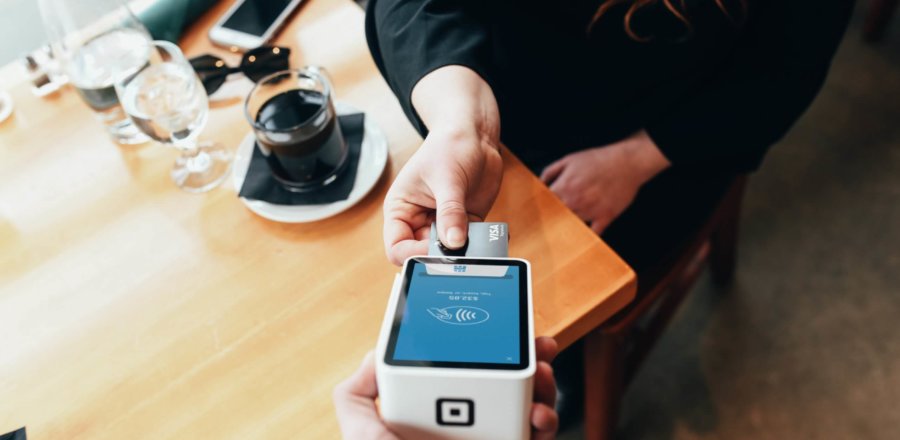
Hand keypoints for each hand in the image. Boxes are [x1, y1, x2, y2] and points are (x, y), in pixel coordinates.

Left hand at [333, 337, 560, 439]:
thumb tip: (375, 354)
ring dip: (544, 385)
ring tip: (542, 376)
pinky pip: (538, 436)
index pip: (465, 369)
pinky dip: (547, 422)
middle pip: (507, 381)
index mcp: (433, 411)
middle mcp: (467, 424)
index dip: (484, 347)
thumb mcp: (360, 432)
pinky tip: (539, 416)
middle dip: (527, 359)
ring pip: (530, 405)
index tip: (497, 329)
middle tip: (535, 347)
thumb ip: (356, 393)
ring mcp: (491, 439)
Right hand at [383, 66, 502, 264]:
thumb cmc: (449, 147)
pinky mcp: (466, 223)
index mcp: (401, 210)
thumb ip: (450, 212)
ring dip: (464, 252)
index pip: (397, 247)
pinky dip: (481, 245)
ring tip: (478, 242)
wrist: (474, 135)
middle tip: (461, 252)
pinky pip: (471, 244)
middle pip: (424, 254)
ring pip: (450, 253)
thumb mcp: (447, 179)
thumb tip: (454, 244)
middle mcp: (419, 220)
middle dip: (442, 256)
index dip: (413, 255)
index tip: (435, 250)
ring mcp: (444, 223)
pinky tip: (491, 237)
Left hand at [540, 130, 669, 233]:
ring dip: (567, 228)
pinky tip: (582, 238)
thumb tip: (539, 184)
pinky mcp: (606, 216)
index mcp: (564, 186)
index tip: (537, 214)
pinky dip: (587, 237)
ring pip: (572, 226)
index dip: (540, 209)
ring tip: (561, 234)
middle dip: (551, 221)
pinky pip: (593, 233)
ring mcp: (591, 210)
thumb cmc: (598, 160)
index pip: (544, 204)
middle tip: (547, 226)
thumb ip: (550, 172)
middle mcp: (575, 201)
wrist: (627, 162)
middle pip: (556, 218)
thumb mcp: (569, 159)